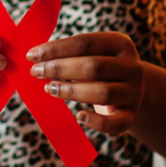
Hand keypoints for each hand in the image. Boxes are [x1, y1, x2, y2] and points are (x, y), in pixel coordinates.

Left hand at [27, 32, 144, 134]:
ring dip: (71, 91)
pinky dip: (96, 122)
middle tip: (36, 72)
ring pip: (103, 92)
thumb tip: (37, 56)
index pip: (85, 43)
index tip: (31, 55)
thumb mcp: (92, 55)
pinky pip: (115, 123)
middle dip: (60, 68)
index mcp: (120, 44)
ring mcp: (134, 92)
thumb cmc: (102, 70)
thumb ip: (69, 53)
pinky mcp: (131, 115)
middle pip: (94, 67)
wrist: (134, 91)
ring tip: (49, 88)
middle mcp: (131, 67)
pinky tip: (79, 116)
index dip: (56, 49)